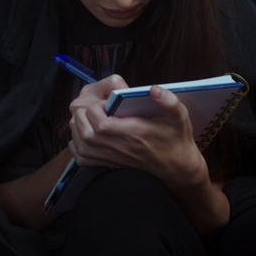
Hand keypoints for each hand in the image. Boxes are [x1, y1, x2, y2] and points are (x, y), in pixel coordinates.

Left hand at [68, 75, 208, 191]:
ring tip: (85, 117)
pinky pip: (84, 159)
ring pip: (82, 147)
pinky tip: (83, 135)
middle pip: (87, 134)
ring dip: (77, 129)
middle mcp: (121, 147)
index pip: (101, 124)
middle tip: (90, 107)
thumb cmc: (176, 138)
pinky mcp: (110, 165)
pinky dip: (76, 147)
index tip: (103, 102)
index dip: (95, 110)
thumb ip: (169, 101)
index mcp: (135, 133)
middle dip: (82, 117)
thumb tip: (153, 89)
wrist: (177, 167)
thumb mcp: (180, 116)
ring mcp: (114, 158)